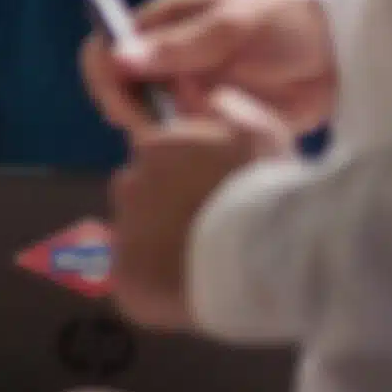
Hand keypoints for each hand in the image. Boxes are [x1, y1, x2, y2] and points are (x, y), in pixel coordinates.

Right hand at [81, 0, 339, 141]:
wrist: (340, 51)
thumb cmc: (285, 22)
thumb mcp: (234, 26)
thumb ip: (179, 44)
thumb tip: (117, 59)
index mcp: (162, 24)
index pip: (106, 50)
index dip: (106, 81)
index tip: (124, 110)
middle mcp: (167, 59)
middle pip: (122, 93)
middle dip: (135, 117)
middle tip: (165, 136)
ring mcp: (188, 92)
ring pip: (151, 122)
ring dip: (165, 136)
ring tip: (200, 137)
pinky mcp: (211, 121)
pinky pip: (186, 141)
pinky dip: (191, 148)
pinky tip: (214, 147)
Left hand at [108, 89, 295, 329]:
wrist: (262, 260)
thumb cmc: (269, 195)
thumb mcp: (264, 136)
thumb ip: (235, 112)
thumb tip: (215, 99)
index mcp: (155, 146)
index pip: (156, 155)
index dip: (183, 177)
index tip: (207, 194)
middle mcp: (129, 184)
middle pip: (141, 194)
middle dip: (165, 208)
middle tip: (204, 229)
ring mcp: (123, 232)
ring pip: (136, 237)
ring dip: (158, 246)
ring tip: (198, 264)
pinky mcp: (126, 280)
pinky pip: (135, 281)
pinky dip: (154, 288)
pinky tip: (186, 292)